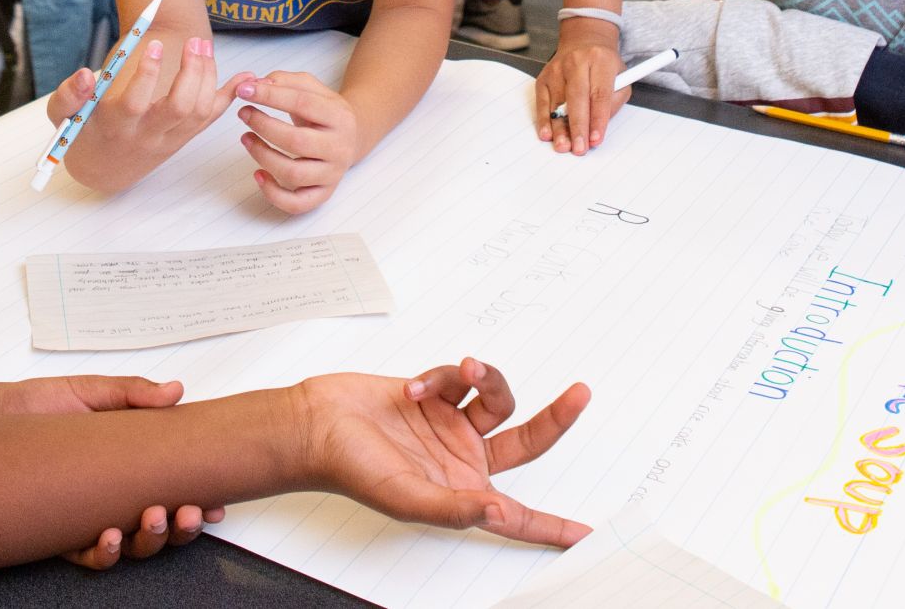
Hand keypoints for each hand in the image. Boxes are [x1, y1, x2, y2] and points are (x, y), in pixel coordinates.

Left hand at [0, 376, 229, 568]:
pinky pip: (91, 555)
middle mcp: (116, 496)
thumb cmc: (43, 404)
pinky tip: (110, 537)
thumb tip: (175, 391)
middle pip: (162, 525)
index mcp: (133, 465)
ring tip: (152, 519)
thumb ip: (135, 393)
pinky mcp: (62, 530)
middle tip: (189, 512)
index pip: (175, 490)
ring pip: (134, 546)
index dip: (200, 505)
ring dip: (151, 540)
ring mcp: (92, 515)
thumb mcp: (93, 391)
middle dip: (183, 527)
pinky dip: (105, 553)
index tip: (216, 505)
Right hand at [45, 37, 254, 193]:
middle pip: (179, 108)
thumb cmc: (81, 134)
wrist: (103, 171)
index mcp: (116, 126)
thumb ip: (69, 95)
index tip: (153, 43)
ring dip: (208, 78)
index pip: (136, 102)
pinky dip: (228, 97)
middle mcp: (147, 135)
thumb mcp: (63, 117)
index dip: (147, 73)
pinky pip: (210, 119)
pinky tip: (243, 76)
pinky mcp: (183, 138)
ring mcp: (169, 138)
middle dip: (191, 73)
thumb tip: (86, 74)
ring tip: (202, 47)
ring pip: (199, 112)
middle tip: (194, 42)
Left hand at [238, 71, 360, 214]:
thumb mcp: (311, 88)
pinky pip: (296, 203)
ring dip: (262, 156)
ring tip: (246, 139)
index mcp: (339, 116)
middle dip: (263, 126)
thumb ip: (284, 81)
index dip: (270, 96)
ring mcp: (332, 173)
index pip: (302, 103)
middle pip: (296, 141)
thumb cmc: (324, 112)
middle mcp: (339, 147)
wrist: (352, 137)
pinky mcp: (323, 193)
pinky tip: (258, 174)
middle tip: (244, 113)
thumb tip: (255, 86)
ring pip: (293, 173)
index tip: (244, 90)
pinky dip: (273, 193)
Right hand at [298, 358, 590, 546]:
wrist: (315, 423)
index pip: (517, 516)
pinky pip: (458, 378)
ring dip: (484, 379)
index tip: (589, 534)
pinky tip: (412, 387)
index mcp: (461, 494)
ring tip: (461, 370)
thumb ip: (453, 508)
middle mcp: (462, 460)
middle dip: (555, 418)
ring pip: (496, 398)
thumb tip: (497, 512)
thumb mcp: (406, 497)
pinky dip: (441, 376)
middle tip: (580, 395)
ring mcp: (450, 425)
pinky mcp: (435, 395)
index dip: (553, 527)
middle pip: (527, 442)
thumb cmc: (350, 468)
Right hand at [529, 26, 627, 153]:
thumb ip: (614, 102)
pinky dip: (544, 119)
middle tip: (579, 148)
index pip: (599, 94)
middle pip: (577, 98)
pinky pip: (542, 102)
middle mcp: (576, 62)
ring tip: (563, 146)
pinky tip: (547, 133)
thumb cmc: (604, 65)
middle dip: (578, 126)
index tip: (596, 139)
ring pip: (558, 102)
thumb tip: (597, 126)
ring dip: (560, 127)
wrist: (584, 42)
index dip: (598, 119)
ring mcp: (557, 69)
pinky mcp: (543, 77)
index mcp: (600, 60)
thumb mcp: (622, 78)